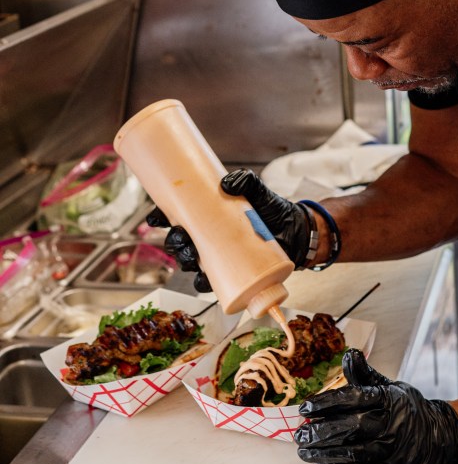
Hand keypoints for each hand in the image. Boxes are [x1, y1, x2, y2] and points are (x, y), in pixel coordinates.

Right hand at [145, 169, 312, 288]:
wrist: (295, 231)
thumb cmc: (272, 209)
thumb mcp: (258, 190)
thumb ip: (246, 180)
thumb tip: (228, 183)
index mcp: (206, 215)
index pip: (176, 215)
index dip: (160, 217)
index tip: (155, 217)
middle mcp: (207, 236)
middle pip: (178, 241)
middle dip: (173, 241)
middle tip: (181, 237)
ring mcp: (218, 255)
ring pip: (189, 261)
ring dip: (184, 261)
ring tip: (192, 256)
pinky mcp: (230, 272)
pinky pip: (209, 282)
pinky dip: (203, 282)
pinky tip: (203, 278)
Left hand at [294, 349, 457, 463]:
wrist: (441, 441)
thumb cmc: (409, 411)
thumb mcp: (391, 388)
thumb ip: (366, 375)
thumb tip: (349, 353)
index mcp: (387, 399)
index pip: (353, 397)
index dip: (327, 402)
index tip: (306, 407)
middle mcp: (389, 423)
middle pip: (349, 426)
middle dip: (320, 430)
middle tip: (300, 433)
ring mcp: (390, 449)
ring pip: (350, 451)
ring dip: (323, 452)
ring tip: (304, 451)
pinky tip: (323, 463)